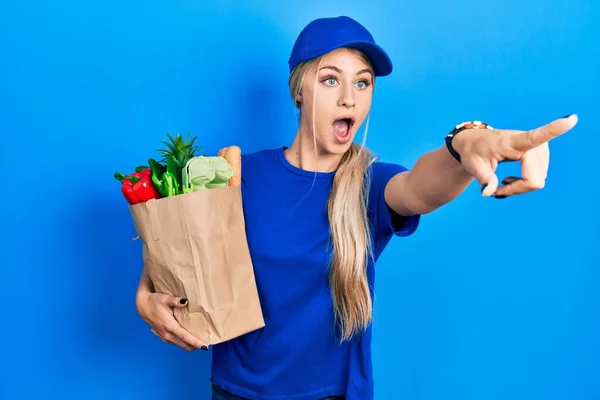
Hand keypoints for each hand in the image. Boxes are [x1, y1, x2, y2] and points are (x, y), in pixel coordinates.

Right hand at [136, 291, 207, 351]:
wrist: (142, 306)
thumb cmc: (154, 301)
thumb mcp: (164, 298)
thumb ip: (175, 300)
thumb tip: (185, 301)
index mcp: (169, 326)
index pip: (185, 337)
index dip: (196, 342)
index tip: (205, 346)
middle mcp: (167, 335)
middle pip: (185, 345)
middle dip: (196, 346)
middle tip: (207, 342)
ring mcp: (165, 337)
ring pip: (181, 345)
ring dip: (190, 345)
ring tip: (201, 340)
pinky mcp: (164, 337)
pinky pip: (177, 342)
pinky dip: (184, 342)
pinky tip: (190, 336)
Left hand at [452, 114, 577, 197]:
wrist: (475, 144)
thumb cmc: (474, 152)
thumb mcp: (474, 165)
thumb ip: (484, 178)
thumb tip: (488, 192)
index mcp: (515, 141)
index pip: (537, 135)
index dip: (556, 129)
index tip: (571, 119)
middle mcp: (533, 145)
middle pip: (534, 181)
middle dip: (515, 189)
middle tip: (493, 190)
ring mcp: (540, 151)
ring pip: (535, 183)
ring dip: (517, 187)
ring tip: (500, 182)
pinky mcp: (541, 157)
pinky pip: (536, 180)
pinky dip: (522, 185)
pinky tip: (509, 180)